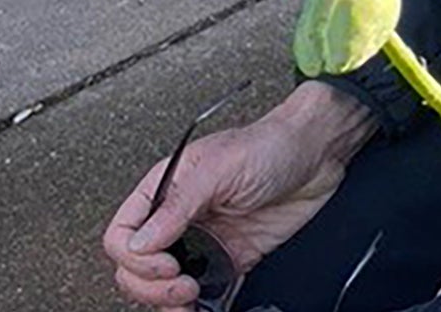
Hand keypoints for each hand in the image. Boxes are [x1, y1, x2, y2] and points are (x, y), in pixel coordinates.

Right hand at [103, 82, 376, 307]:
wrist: (317, 155)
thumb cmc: (270, 144)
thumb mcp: (219, 167)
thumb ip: (177, 205)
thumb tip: (140, 242)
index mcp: (165, 189)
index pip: (123, 233)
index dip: (134, 257)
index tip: (166, 263)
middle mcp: (179, 218)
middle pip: (136, 267)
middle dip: (150, 286)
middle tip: (182, 284)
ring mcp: (204, 241)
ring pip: (164, 285)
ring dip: (168, 301)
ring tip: (190, 297)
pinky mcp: (231, 258)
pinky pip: (204, 291)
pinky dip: (198, 305)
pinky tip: (203, 304)